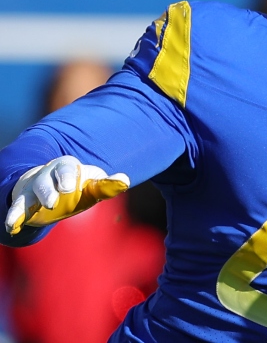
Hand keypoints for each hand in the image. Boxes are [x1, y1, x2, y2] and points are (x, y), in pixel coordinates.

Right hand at [5, 156, 129, 234]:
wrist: (54, 187)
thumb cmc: (78, 185)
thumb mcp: (92, 184)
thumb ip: (106, 185)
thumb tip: (125, 181)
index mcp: (65, 167)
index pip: (65, 168)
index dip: (66, 176)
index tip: (68, 188)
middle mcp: (46, 175)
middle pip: (44, 180)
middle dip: (47, 191)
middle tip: (52, 203)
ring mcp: (33, 189)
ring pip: (28, 194)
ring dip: (27, 205)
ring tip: (22, 217)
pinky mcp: (24, 203)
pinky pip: (17, 208)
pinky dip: (13, 216)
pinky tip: (11, 227)